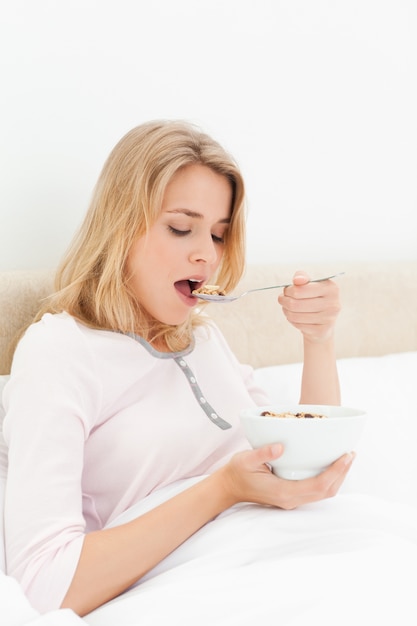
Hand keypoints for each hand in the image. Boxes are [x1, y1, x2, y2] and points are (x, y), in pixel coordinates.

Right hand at [222, 444, 353, 509]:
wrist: (229, 487)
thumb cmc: (237, 472)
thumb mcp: (246, 459)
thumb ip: (263, 454)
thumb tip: (280, 446)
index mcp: (283, 492)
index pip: (318, 485)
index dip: (335, 472)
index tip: (346, 456)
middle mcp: (291, 499)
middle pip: (326, 491)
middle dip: (342, 473)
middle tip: (351, 453)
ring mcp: (292, 500)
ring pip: (324, 493)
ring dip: (337, 477)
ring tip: (346, 458)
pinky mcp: (292, 496)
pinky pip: (316, 491)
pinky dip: (328, 479)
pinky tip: (330, 466)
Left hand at [278, 271, 340, 342]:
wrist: (324, 324)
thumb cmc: (314, 299)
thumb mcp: (311, 285)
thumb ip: (303, 277)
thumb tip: (297, 279)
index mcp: (331, 288)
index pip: (300, 289)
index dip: (288, 290)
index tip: (287, 291)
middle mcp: (332, 303)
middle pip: (294, 303)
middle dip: (284, 301)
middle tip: (282, 299)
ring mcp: (328, 318)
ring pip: (294, 315)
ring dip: (286, 311)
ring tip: (286, 308)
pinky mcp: (321, 331)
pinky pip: (298, 325)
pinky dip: (292, 320)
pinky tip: (294, 317)